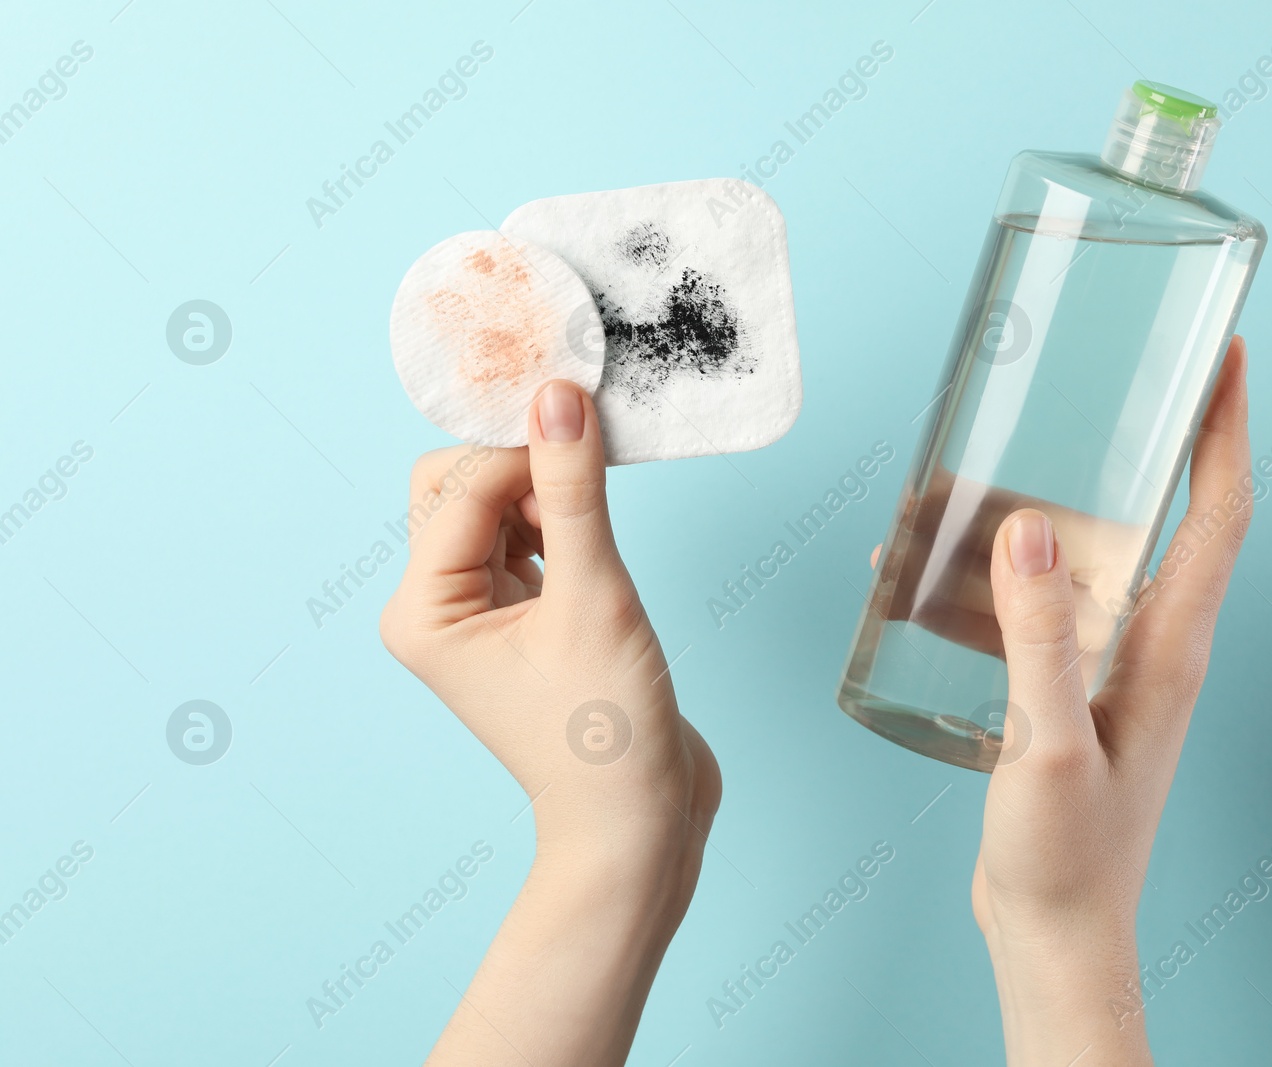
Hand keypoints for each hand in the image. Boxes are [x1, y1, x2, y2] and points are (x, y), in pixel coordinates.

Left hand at [380, 379, 719, 1065]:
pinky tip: (598, 528)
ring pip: (494, 508)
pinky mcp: (522, 618)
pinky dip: (559, 519)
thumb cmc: (607, 733)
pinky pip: (526, 540)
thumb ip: (572, 490)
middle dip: (520, 463)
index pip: (461, 486)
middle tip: (589, 457)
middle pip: (457, 487)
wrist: (638, 824)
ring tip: (601, 496)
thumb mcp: (594, 597)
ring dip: (544, 488)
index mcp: (423, 610)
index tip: (587, 414)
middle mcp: (435, 608)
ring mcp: (477, 615)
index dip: (523, 448)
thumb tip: (560, 396)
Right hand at [974, 337, 1252, 1064]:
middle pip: (1149, 517)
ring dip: (1024, 517)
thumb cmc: (1070, 856)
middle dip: (1121, 447)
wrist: (1054, 930)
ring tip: (948, 489)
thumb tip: (1028, 532)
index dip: (1228, 427)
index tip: (1227, 353)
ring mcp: (1106, 665)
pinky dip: (981, 581)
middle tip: (1077, 388)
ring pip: (1076, 560)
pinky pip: (1029, 608)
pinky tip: (916, 578)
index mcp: (1170, 644)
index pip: (1221, 511)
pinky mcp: (1063, 689)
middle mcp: (1149, 642)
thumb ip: (1041, 641)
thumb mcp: (1052, 745)